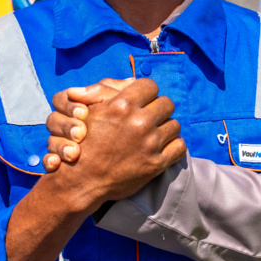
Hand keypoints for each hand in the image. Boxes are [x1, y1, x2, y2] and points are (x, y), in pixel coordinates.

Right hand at [46, 77, 184, 208]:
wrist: (81, 181)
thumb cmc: (83, 143)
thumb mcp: (90, 110)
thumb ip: (108, 90)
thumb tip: (132, 79)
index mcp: (122, 106)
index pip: (150, 86)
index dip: (147, 93)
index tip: (143, 101)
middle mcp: (139, 122)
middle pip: (167, 103)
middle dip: (158, 109)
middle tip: (149, 117)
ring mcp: (149, 144)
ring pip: (175, 124)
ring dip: (165, 127)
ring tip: (154, 133)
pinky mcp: (156, 164)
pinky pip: (180, 146)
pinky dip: (173, 145)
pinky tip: (162, 147)